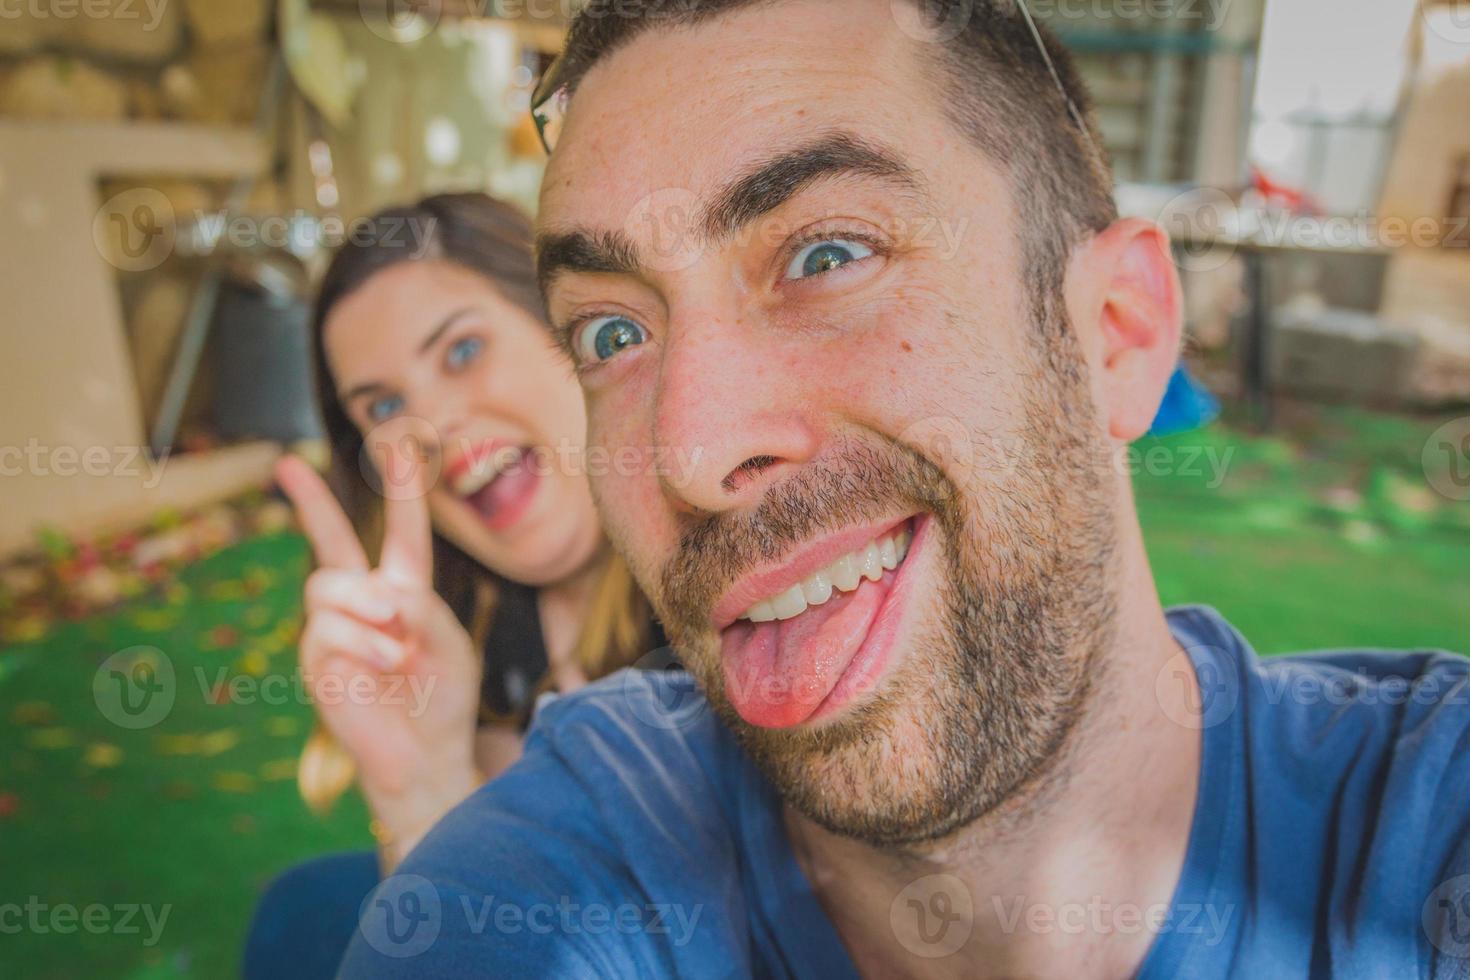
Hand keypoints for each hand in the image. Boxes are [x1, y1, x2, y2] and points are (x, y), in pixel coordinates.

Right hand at [276, 451, 482, 861]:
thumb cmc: (442, 698)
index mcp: (404, 591)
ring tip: (399, 644)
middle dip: (308, 501)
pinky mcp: (317, 662)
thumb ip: (423, 609)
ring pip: (326, 586)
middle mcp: (364, 603)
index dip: (402, 489)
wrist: (426, 755)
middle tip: (285, 465)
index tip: (398, 443)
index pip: (403, 533)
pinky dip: (365, 642)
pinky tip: (388, 663)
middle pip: (329, 541)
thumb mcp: (450, 645)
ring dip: (367, 608)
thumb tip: (380, 593)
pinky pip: (327, 630)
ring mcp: (335, 631)